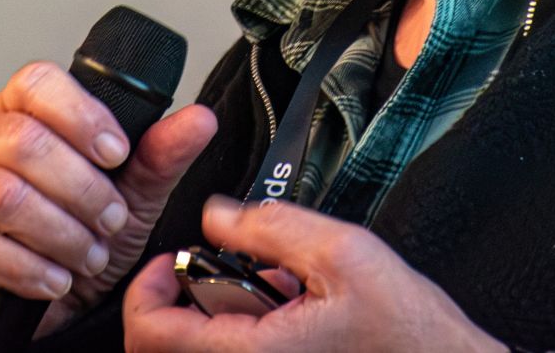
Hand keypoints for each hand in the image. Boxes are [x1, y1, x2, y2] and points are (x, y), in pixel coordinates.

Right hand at [0, 60, 216, 334]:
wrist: (40, 295)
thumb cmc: (76, 228)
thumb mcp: (128, 192)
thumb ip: (159, 155)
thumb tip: (199, 120)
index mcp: (19, 109)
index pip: (36, 83)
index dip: (79, 115)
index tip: (117, 153)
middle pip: (22, 142)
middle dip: (80, 189)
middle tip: (110, 219)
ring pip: (1, 195)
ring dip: (56, 232)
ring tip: (87, 254)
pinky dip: (25, 267)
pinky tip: (53, 277)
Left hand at [120, 195, 504, 352]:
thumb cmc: (409, 331)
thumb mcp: (343, 253)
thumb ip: (270, 226)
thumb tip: (215, 215)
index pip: (151, 335)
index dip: (146, 290)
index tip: (169, 261)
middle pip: (168, 347)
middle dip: (181, 301)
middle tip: (209, 269)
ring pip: (205, 349)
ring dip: (217, 316)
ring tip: (266, 289)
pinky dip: (244, 331)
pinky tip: (285, 310)